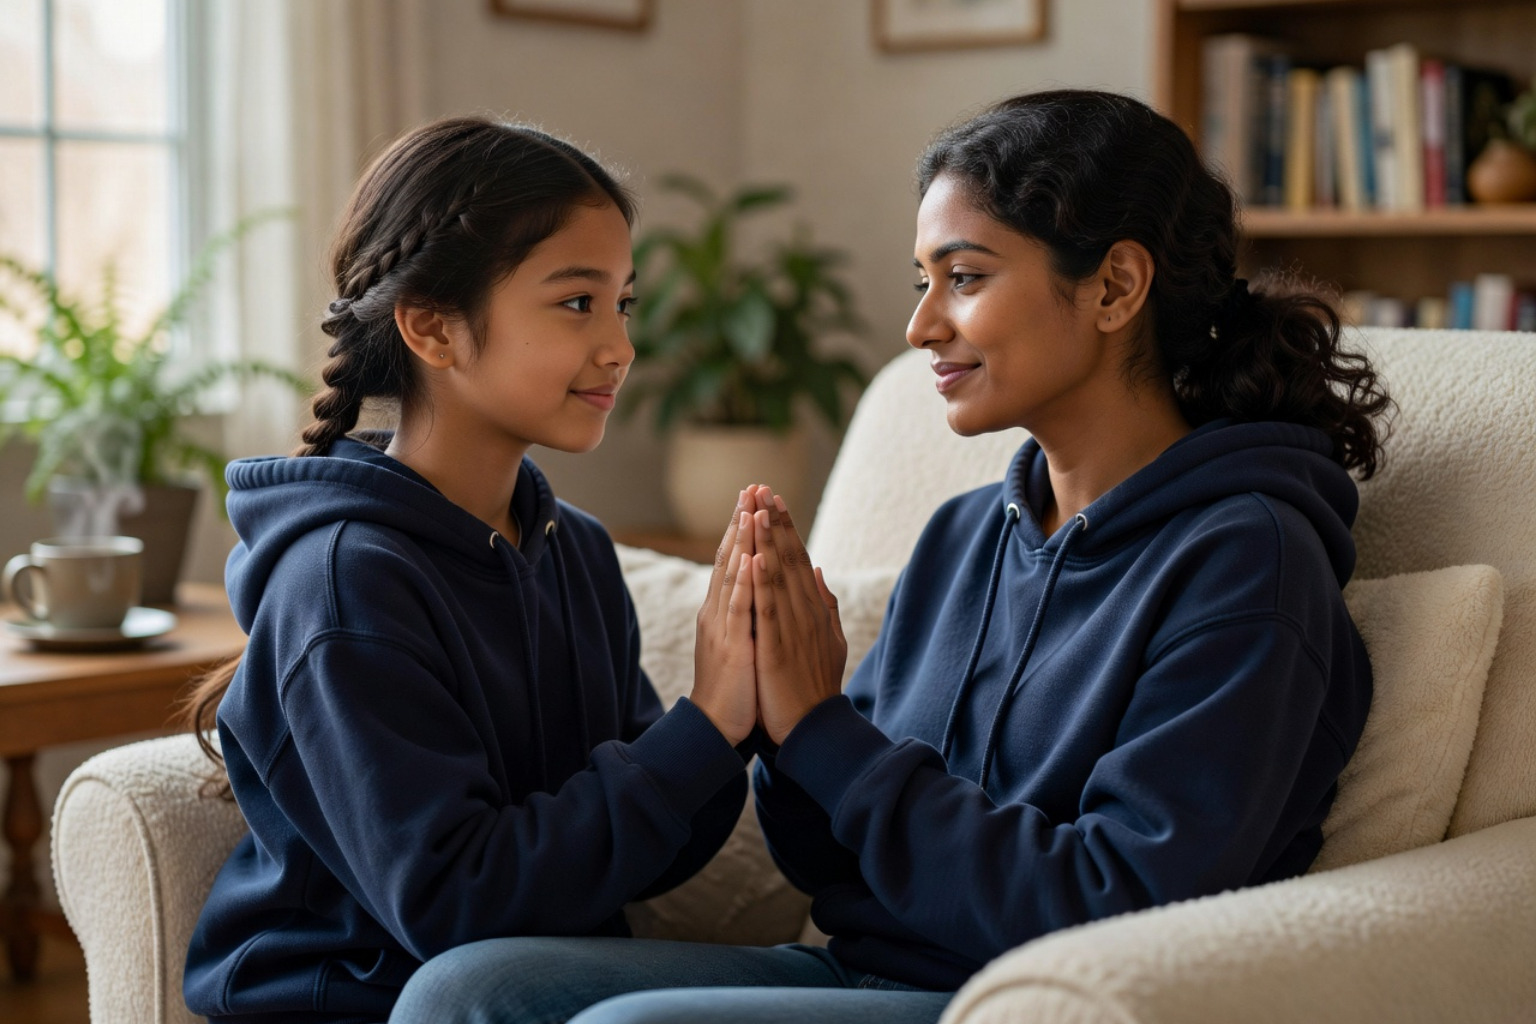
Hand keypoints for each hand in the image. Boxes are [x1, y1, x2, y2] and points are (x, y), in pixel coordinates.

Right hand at [689, 489, 758, 743]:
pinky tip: (751, 558)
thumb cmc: (734, 684)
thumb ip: (750, 609)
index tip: (754, 498)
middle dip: (740, 521)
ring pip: (732, 576)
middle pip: (729, 558)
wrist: (716, 724)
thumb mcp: (743, 638)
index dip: (743, 528)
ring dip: (741, 541)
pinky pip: (738, 609)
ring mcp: (723, 627)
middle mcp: (718, 611)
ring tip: (749, 509)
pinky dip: (744, 582)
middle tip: (751, 487)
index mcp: (724, 609)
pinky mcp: (731, 646)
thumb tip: (759, 582)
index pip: (734, 559)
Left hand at [750, 489, 846, 744]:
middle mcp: (804, 613)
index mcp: (811, 610)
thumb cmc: (815, 686)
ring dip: (767, 541)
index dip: (786, 528)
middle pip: (788, 559)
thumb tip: (820, 571)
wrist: (812, 729)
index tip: (775, 499)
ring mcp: (792, 630)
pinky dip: (762, 582)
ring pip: (778, 577)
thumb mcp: (828, 639)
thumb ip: (825, 605)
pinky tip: (754, 558)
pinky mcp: (778, 649)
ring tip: (757, 508)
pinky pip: (768, 610)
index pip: (797, 560)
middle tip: (763, 488)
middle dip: (775, 522)